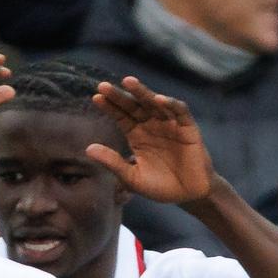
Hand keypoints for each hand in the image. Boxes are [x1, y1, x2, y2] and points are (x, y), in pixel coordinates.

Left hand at [86, 76, 214, 203]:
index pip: (121, 116)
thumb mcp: (133, 178)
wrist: (189, 195)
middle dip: (120, 95)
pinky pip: (180, 111)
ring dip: (143, 92)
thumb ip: (113, 163)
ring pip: (155, 103)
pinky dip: (171, 104)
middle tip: (103, 86)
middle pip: (134, 105)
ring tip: (128, 82)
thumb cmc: (160, 187)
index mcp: (137, 135)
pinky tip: (159, 100)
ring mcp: (170, 124)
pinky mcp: (188, 128)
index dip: (110, 107)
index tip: (96, 98)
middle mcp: (152, 125)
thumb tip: (88, 148)